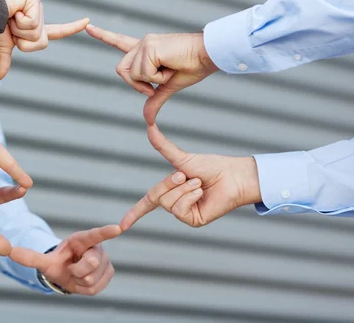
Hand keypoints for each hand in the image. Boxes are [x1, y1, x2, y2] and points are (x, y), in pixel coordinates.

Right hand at [0, 0, 88, 81]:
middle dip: (24, 41)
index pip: (58, 31)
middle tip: (11, 27)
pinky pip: (33, 23)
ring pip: (37, 34)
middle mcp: (39, 17)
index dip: (72, 28)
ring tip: (10, 19)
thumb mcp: (2, 48)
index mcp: (35, 27)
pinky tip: (13, 12)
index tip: (88, 21)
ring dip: (19, 31)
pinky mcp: (34, 0)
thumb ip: (3, 64)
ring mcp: (38, 7)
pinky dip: (19, 22)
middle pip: (42, 42)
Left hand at [9, 225, 120, 295]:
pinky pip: (97, 287)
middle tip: (72, 269)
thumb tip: (10, 252)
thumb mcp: (46, 261)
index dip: (106, 232)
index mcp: (82, 239)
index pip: (95, 235)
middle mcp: (97, 248)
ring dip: (80, 282)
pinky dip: (86, 288)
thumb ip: (30, 257)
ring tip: (77, 274)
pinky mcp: (110, 273)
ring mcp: (105, 260)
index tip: (117, 228)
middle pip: (89, 264)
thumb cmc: (60, 262)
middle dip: (76, 271)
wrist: (69, 273)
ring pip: (92, 278)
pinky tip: (84, 281)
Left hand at [85, 25, 218, 123]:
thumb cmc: (193, 67)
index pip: (119, 42)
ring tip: (170, 69)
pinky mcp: (149, 47)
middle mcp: (142, 44)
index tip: (88, 26)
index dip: (103, 35)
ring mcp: (145, 44)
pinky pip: (144, 73)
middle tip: (157, 83)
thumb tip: (147, 120)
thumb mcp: (168, 87)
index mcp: (145, 50)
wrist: (208, 56)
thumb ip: (153, 100)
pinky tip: (171, 66)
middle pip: (121, 71)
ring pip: (132, 74)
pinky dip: (158, 78)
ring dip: (152, 80)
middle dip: (137, 84)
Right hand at [121, 125, 261, 228]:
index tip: (121, 226)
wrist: (232, 176)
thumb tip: (150, 127)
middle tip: (186, 176)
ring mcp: (184, 213)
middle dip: (169, 183)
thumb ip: (163, 146)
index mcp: (170, 191)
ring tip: (198, 184)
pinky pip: (180, 209)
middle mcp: (175, 203)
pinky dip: (189, 197)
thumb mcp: (182, 158)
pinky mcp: (193, 220)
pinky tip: (201, 193)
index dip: (133, 214)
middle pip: (155, 196)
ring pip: (168, 203)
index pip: (147, 204)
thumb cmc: (211, 166)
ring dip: (183, 189)